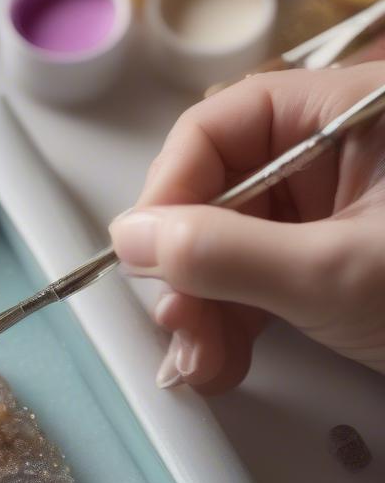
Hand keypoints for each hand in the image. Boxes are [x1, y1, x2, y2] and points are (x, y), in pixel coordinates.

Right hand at [110, 62, 384, 393]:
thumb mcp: (331, 275)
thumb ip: (222, 253)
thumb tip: (131, 237)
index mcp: (352, 117)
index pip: (224, 125)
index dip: (173, 186)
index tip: (144, 252)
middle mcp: (335, 156)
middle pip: (216, 194)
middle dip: (187, 269)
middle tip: (180, 328)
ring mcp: (329, 212)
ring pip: (227, 247)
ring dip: (202, 310)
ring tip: (204, 365)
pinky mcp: (326, 261)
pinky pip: (253, 282)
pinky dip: (230, 325)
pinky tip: (221, 364)